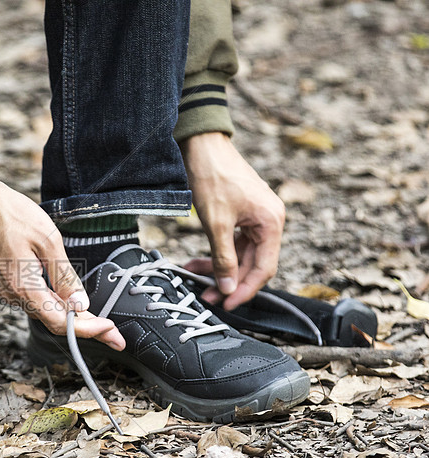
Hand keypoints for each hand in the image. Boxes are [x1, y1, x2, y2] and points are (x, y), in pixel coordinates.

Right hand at [0, 166, 124, 349]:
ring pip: (44, 312)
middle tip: (114, 335)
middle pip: (54, 322)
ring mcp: (7, 290)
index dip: (89, 330)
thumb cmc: (10, 214)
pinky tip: (70, 301)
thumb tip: (80, 304)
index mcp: (24, 287)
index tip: (112, 332)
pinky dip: (55, 305)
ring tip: (99, 320)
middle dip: (86, 329)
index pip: (61, 322)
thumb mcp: (47, 240)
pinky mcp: (5, 282)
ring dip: (71, 318)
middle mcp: (13, 295)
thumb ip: (64, 276)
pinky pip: (34, 300)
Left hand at [180, 132, 284, 310]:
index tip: (226, 303)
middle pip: (252, 263)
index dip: (245, 289)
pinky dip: (217, 252)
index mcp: (271, 222)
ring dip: (218, 267)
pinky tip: (197, 262)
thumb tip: (227, 287)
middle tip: (205, 295)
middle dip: (227, 280)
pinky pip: (233, 242)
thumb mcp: (216, 223)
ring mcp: (256, 217)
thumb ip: (223, 257)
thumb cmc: (212, 177)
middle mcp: (269, 221)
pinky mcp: (243, 214)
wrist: (203, 145)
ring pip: (240, 254)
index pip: (264, 268)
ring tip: (193, 276)